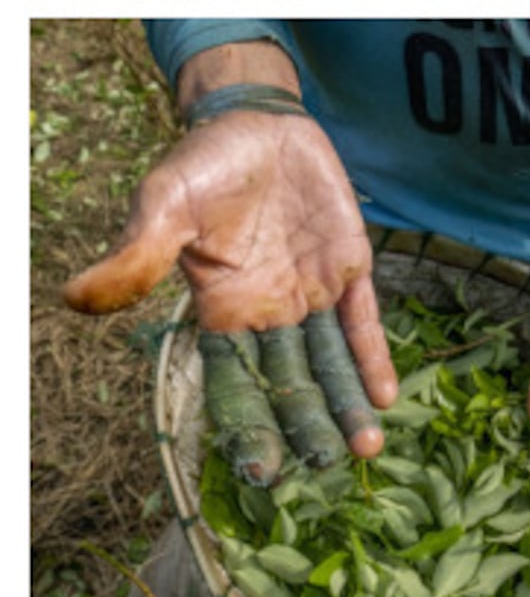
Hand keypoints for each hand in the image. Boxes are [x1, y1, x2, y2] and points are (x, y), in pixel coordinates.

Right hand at [61, 109, 395, 484]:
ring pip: (330, 361)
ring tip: (363, 449)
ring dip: (345, 403)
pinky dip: (373, 356)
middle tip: (323, 468)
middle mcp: (269, 313)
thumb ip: (137, 256)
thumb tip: (77, 298)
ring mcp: (312, 292)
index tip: (260, 471)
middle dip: (305, 426)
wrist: (257, 125)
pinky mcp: (349, 266)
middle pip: (288, 382)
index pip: (234, 381)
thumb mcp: (164, 206)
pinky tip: (384, 396)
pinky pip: (362, 320)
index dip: (246, 425)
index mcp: (220, 311)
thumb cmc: (203, 167)